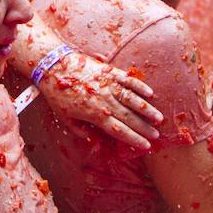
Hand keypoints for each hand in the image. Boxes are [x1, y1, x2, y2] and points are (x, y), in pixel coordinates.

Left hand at [39, 52, 162, 150]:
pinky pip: (128, 80)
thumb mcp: (65, 118)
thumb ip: (81, 131)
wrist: (53, 66)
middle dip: (145, 128)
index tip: (146, 145)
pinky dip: (140, 87)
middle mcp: (105, 101)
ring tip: (159, 118)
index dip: (134, 139)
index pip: (119, 130)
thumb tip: (94, 141)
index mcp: (95, 115)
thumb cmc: (58, 94)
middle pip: (129, 117)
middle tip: (157, 135)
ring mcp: (109, 85)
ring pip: (133, 99)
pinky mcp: (109, 71)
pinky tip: (150, 94)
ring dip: (147, 110)